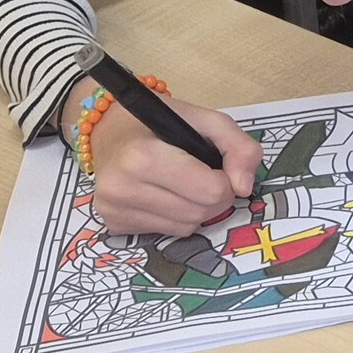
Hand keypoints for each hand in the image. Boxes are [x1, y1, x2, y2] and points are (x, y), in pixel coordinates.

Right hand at [87, 93, 258, 235]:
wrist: (108, 128)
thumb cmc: (158, 121)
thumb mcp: (205, 119)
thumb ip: (238, 146)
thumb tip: (245, 187)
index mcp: (142, 157)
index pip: (210, 191)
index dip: (225, 180)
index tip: (215, 166)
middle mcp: (122, 188)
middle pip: (200, 213)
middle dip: (213, 196)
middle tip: (202, 173)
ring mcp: (113, 210)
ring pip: (186, 227)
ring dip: (196, 208)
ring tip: (183, 182)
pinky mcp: (113, 224)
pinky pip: (167, 232)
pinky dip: (176, 216)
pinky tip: (164, 193)